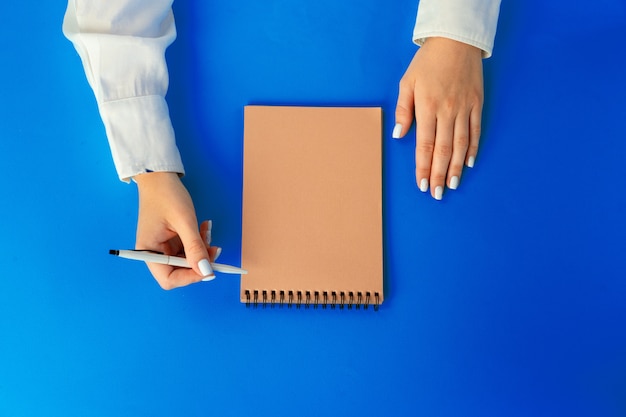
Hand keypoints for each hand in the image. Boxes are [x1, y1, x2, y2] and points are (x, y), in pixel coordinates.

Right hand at [134, 172, 218, 288]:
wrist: (159, 176)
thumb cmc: (166, 195)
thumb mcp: (184, 221)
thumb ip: (195, 248)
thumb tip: (206, 272)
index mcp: (148, 251)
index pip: (169, 279)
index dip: (190, 277)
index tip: (209, 269)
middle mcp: (154, 252)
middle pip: (180, 271)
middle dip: (199, 262)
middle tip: (214, 249)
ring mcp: (163, 246)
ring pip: (188, 260)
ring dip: (202, 249)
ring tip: (207, 231)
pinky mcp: (172, 240)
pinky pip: (189, 248)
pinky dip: (200, 241)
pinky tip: (205, 227)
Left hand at [394, 37, 483, 199]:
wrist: (456, 41)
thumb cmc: (427, 63)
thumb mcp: (407, 83)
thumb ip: (403, 110)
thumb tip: (399, 135)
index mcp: (427, 107)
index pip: (425, 145)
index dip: (423, 167)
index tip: (423, 185)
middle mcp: (447, 111)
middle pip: (443, 150)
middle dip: (440, 174)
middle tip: (438, 194)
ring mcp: (464, 108)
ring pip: (460, 144)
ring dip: (456, 167)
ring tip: (453, 185)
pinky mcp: (477, 104)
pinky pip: (475, 131)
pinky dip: (472, 148)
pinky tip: (468, 163)